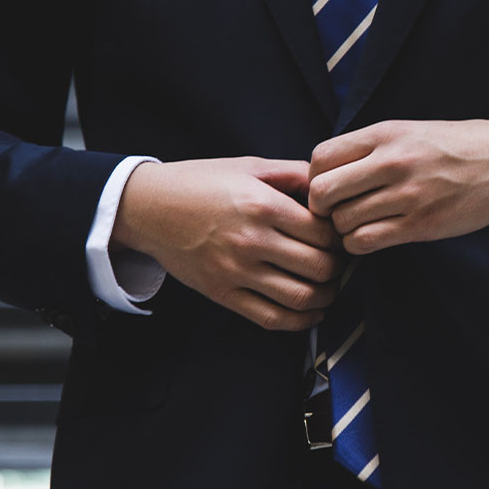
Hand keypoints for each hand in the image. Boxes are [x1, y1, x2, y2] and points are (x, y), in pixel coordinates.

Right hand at [112, 157, 344, 330]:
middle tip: (338, 262)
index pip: (323, 233)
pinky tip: (311, 312)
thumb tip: (331, 185)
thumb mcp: (249, 166)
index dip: (340, 237)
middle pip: (319, 267)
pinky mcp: (223, 293)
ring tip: (329, 287)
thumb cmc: (201, 182)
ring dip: (326, 297)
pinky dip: (300, 322)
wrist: (148, 207)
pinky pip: (271, 318)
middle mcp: (251, 241)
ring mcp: (236, 271)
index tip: (339, 236)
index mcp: (262, 205)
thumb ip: (294, 173)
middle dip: (337, 267)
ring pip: (301, 297)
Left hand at [308, 118, 488, 253]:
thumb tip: (326, 173)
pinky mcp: (422, 225)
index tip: (329, 187)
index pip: (320, 158)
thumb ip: (370, 149)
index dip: (314, 178)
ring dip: (343, 230)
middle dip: (322, 208)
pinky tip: (373, 237)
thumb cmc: (457, 146)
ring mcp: (407, 195)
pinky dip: (360, 245)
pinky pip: (366, 242)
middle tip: (336, 212)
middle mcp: (392, 162)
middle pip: (322, 192)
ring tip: (360, 224)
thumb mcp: (410, 131)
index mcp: (386, 134)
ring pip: (342, 222)